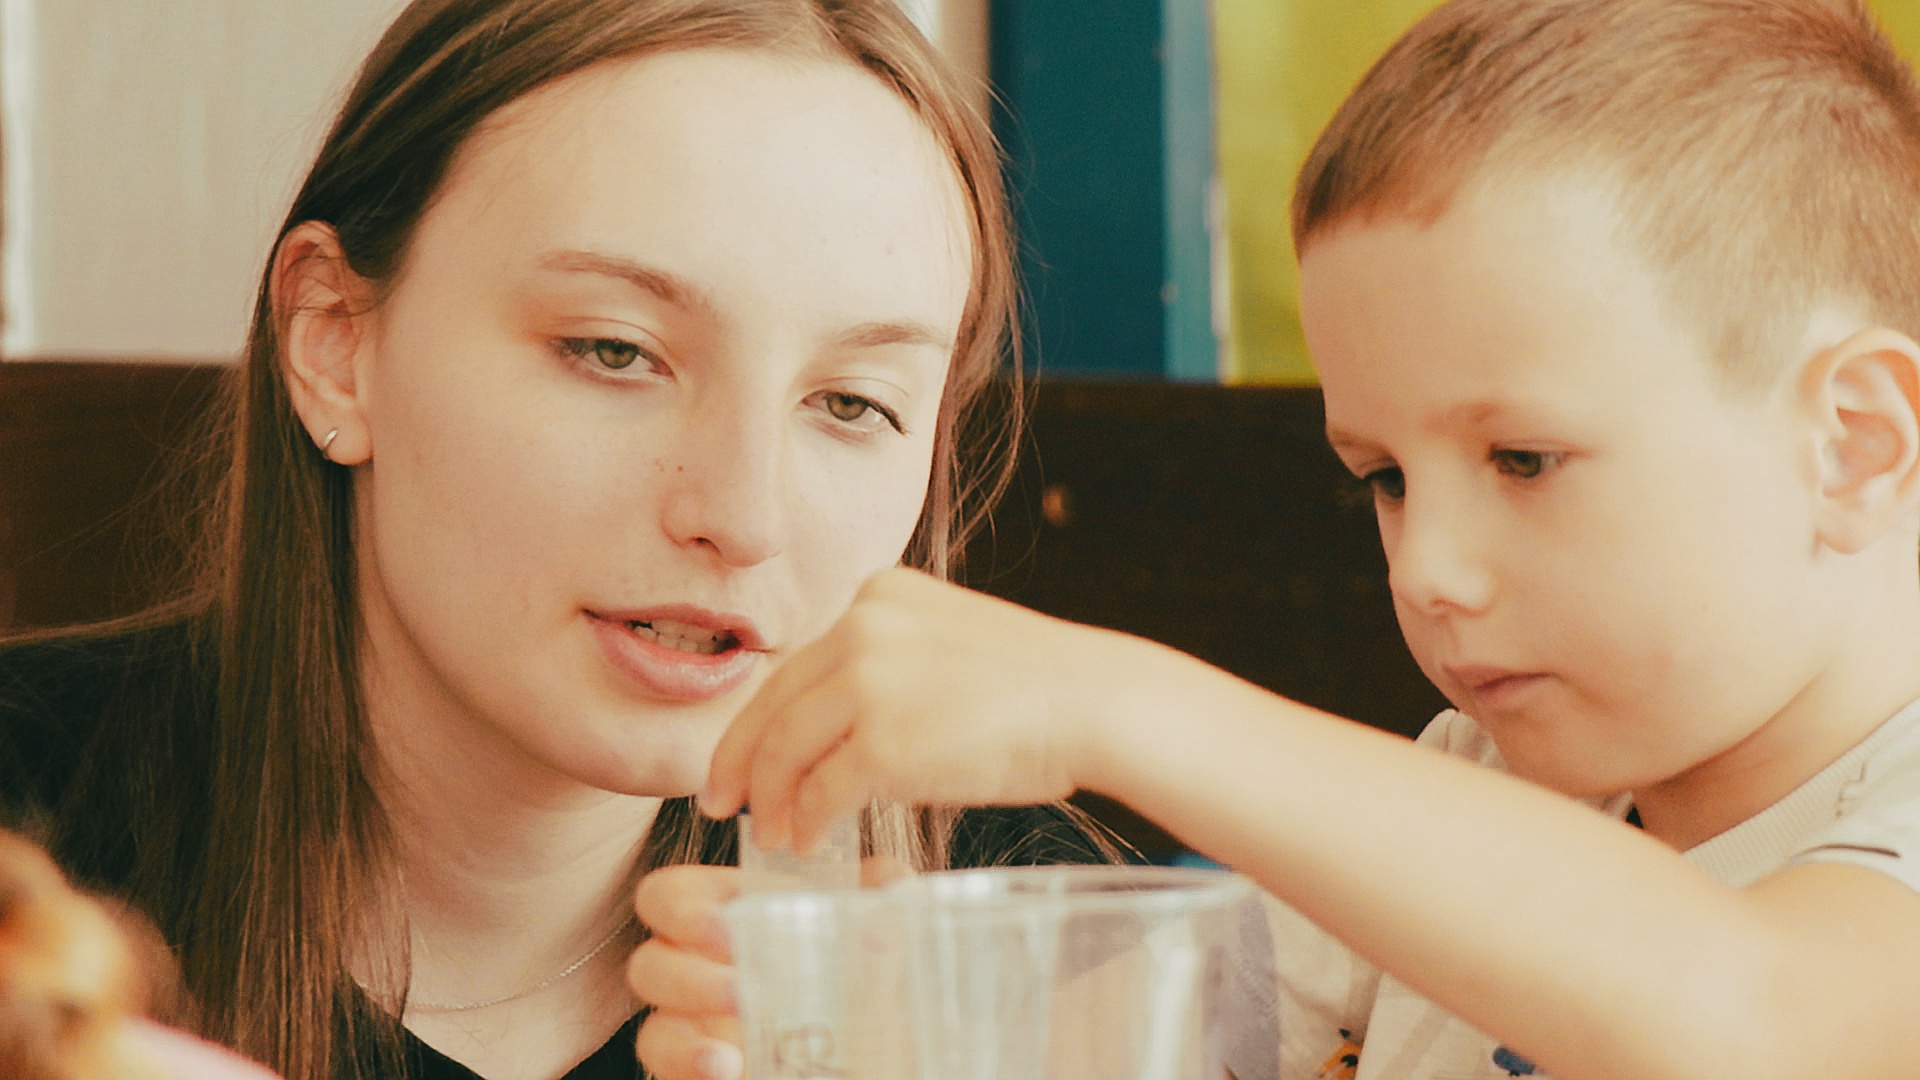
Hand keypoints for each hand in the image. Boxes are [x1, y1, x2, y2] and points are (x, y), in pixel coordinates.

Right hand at [628, 859, 913, 1079]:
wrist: (886, 1039)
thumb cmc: (867, 970)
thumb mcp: (878, 931)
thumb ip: (882, 901)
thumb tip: (899, 887)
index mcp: (728, 913)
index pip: (669, 896)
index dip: (682, 909)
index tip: (726, 929)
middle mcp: (700, 966)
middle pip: (651, 963)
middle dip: (688, 979)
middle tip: (741, 992)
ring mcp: (698, 1024)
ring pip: (654, 1027)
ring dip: (685, 1041)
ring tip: (731, 1056)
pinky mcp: (702, 1065)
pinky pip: (670, 1068)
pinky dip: (692, 1069)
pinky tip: (729, 1070)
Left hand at [701, 567, 1140, 850]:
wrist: (1093, 700)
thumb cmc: (1036, 684)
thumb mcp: (949, 639)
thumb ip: (891, 659)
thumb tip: (839, 721)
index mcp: (879, 595)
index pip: (798, 664)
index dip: (761, 715)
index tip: (743, 753)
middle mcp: (863, 628)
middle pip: (775, 702)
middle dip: (741, 759)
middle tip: (720, 799)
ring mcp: (871, 683)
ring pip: (787, 749)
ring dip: (770, 798)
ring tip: (767, 832)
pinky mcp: (885, 742)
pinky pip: (822, 791)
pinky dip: (806, 821)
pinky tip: (807, 841)